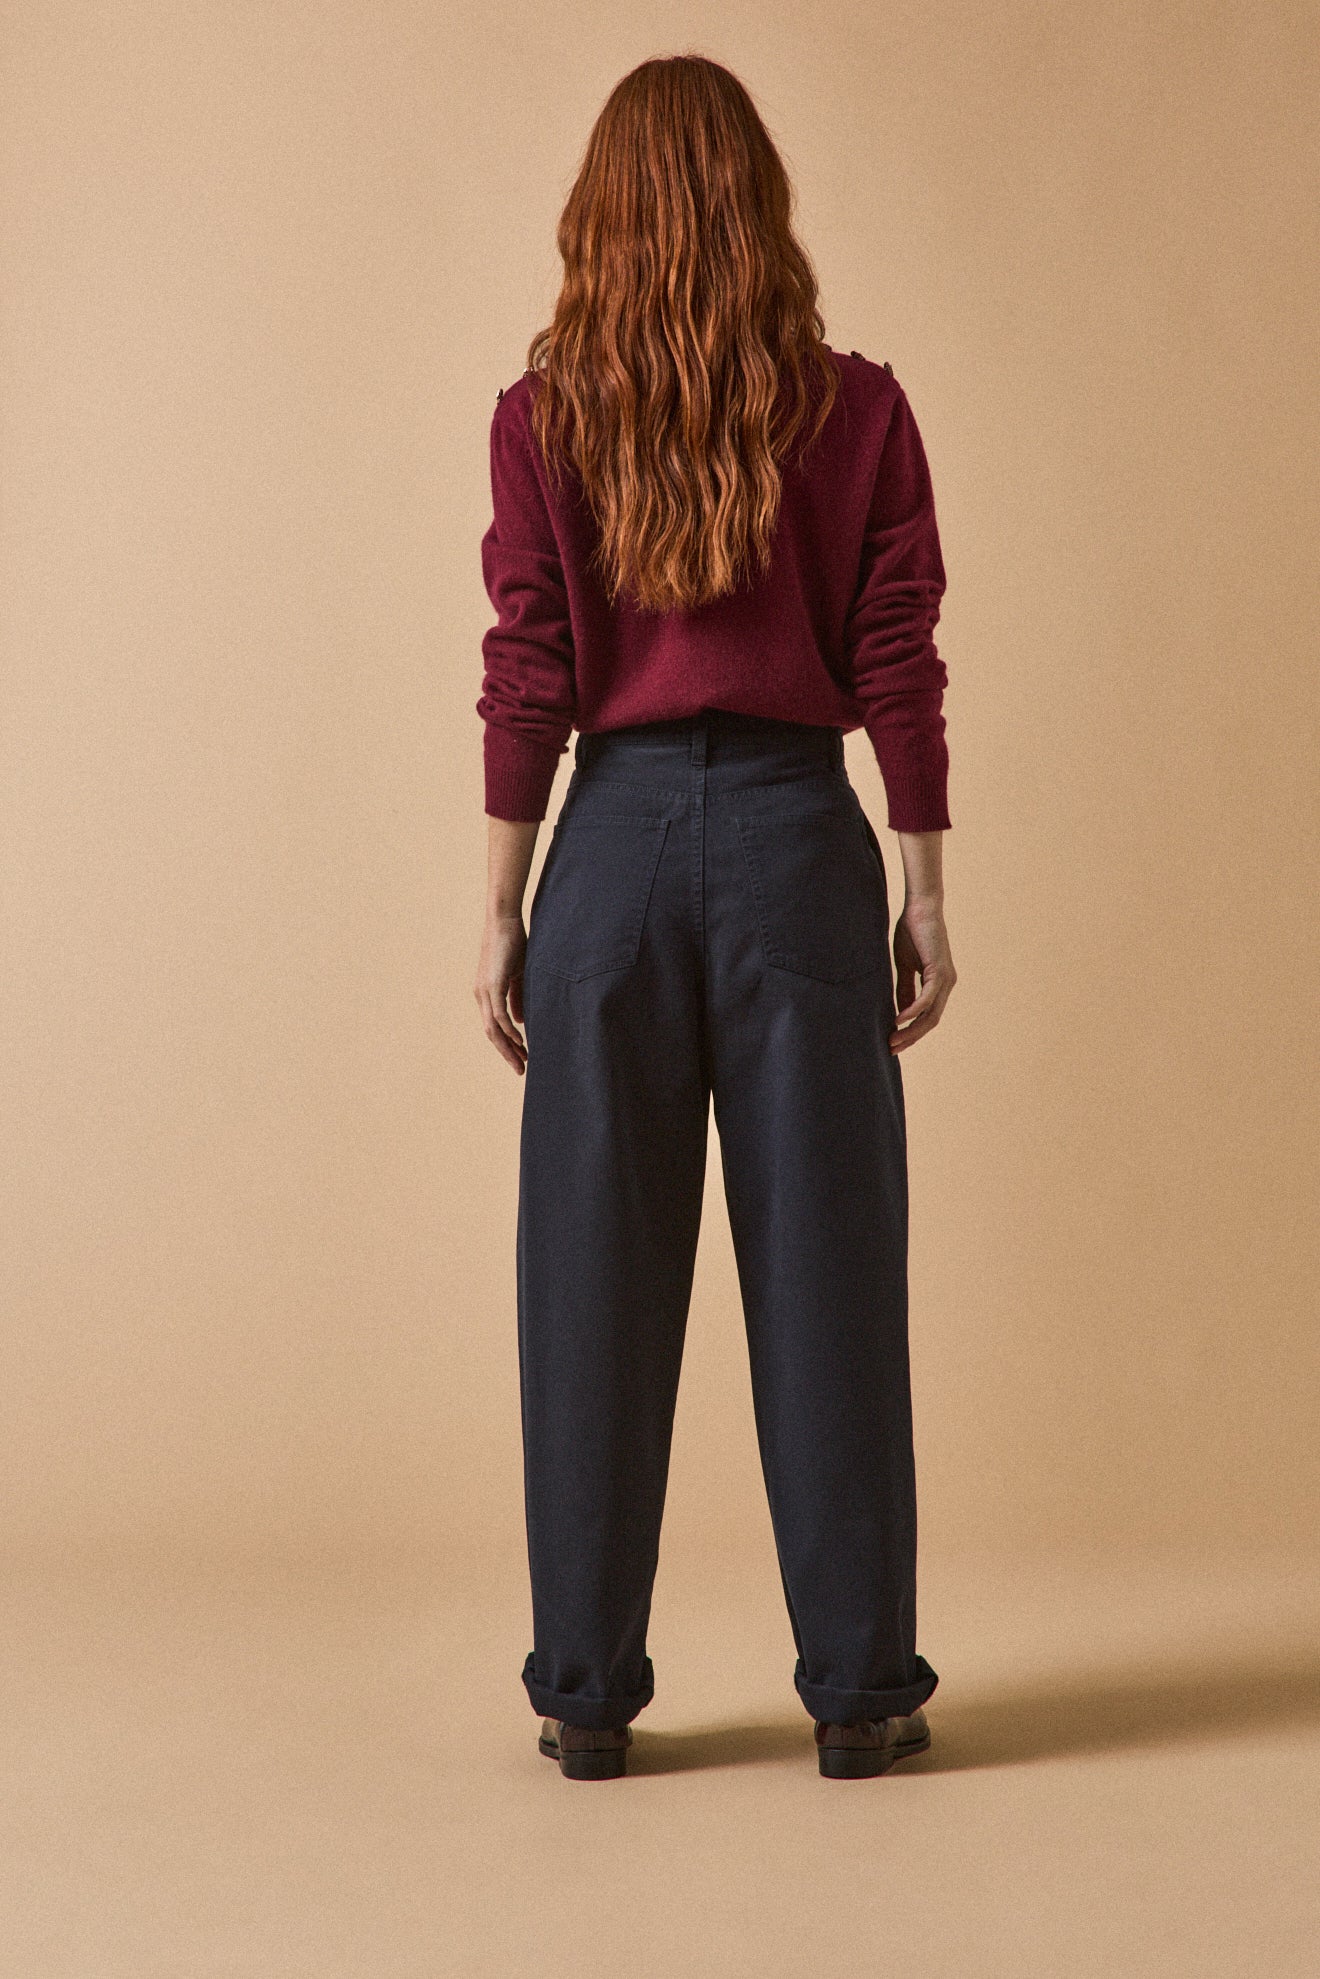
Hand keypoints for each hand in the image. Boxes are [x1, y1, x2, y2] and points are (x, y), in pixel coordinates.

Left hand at [475, 911, 527, 1073]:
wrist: (504, 921)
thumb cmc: (513, 944)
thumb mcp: (519, 976)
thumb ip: (518, 999)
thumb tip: (520, 1021)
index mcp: (486, 994)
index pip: (494, 1027)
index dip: (506, 1044)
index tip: (520, 1058)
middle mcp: (481, 995)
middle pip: (491, 1033)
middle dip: (507, 1052)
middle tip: (520, 1069)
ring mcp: (484, 991)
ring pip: (493, 1028)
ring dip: (507, 1046)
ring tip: (521, 1061)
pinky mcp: (492, 984)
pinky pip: (498, 1014)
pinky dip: (508, 1029)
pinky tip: (519, 1040)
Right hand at [890, 897, 955, 1052]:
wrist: (920, 909)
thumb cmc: (912, 933)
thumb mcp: (905, 967)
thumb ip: (905, 989)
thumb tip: (900, 1012)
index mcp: (939, 984)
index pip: (928, 1017)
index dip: (912, 1032)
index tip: (895, 1043)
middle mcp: (947, 985)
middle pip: (931, 1021)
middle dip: (911, 1037)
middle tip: (892, 1049)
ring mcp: (946, 979)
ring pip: (931, 1015)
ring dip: (912, 1030)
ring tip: (893, 1040)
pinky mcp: (939, 971)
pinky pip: (927, 999)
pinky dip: (913, 1011)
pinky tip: (899, 1020)